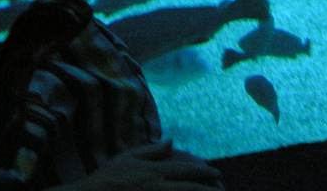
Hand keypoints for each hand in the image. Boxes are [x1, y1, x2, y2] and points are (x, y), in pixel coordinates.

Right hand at [65, 139, 221, 190]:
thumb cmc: (104, 179)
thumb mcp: (126, 158)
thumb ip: (151, 151)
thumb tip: (171, 141)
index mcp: (152, 171)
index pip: (186, 171)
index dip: (205, 173)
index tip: (217, 174)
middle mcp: (154, 186)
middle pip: (189, 189)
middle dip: (208, 189)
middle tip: (221, 189)